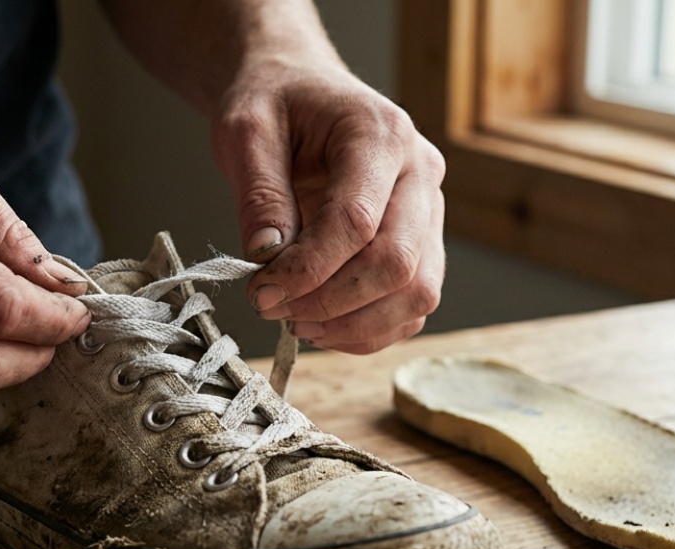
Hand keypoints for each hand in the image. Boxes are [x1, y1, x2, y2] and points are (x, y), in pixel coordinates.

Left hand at [210, 58, 445, 353]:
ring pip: (417, 294)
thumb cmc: (276, 104)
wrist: (298, 91)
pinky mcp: (423, 244)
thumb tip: (269, 258)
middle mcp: (420, 173)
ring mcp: (429, 211)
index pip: (358, 221)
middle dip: (330, 302)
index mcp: (381, 134)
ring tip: (296, 323)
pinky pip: (412, 307)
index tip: (262, 291)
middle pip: (398, 263)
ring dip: (354, 326)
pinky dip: (369, 330)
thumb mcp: (246, 131)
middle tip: (273, 308)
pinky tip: (322, 325)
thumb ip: (258, 194)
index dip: (309, 269)